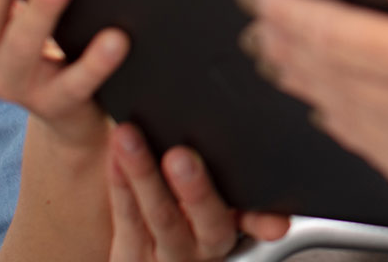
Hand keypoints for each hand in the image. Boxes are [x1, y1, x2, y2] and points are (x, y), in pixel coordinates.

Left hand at [107, 124, 289, 260]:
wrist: (150, 260)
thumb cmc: (189, 225)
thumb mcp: (222, 217)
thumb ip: (240, 201)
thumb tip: (267, 169)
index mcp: (232, 231)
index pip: (255, 223)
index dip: (266, 221)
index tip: (274, 220)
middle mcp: (204, 248)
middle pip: (207, 221)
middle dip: (195, 189)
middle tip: (180, 155)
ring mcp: (166, 256)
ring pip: (160, 217)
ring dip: (143, 175)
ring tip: (130, 138)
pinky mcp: (129, 257)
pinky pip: (126, 219)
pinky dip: (120, 185)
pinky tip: (114, 156)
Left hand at [237, 0, 387, 238]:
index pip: (345, 36)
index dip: (295, 12)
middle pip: (333, 78)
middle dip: (288, 43)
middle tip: (259, 17)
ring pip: (341, 118)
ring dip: (304, 82)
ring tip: (279, 52)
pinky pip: (369, 151)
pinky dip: (340, 120)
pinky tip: (328, 100)